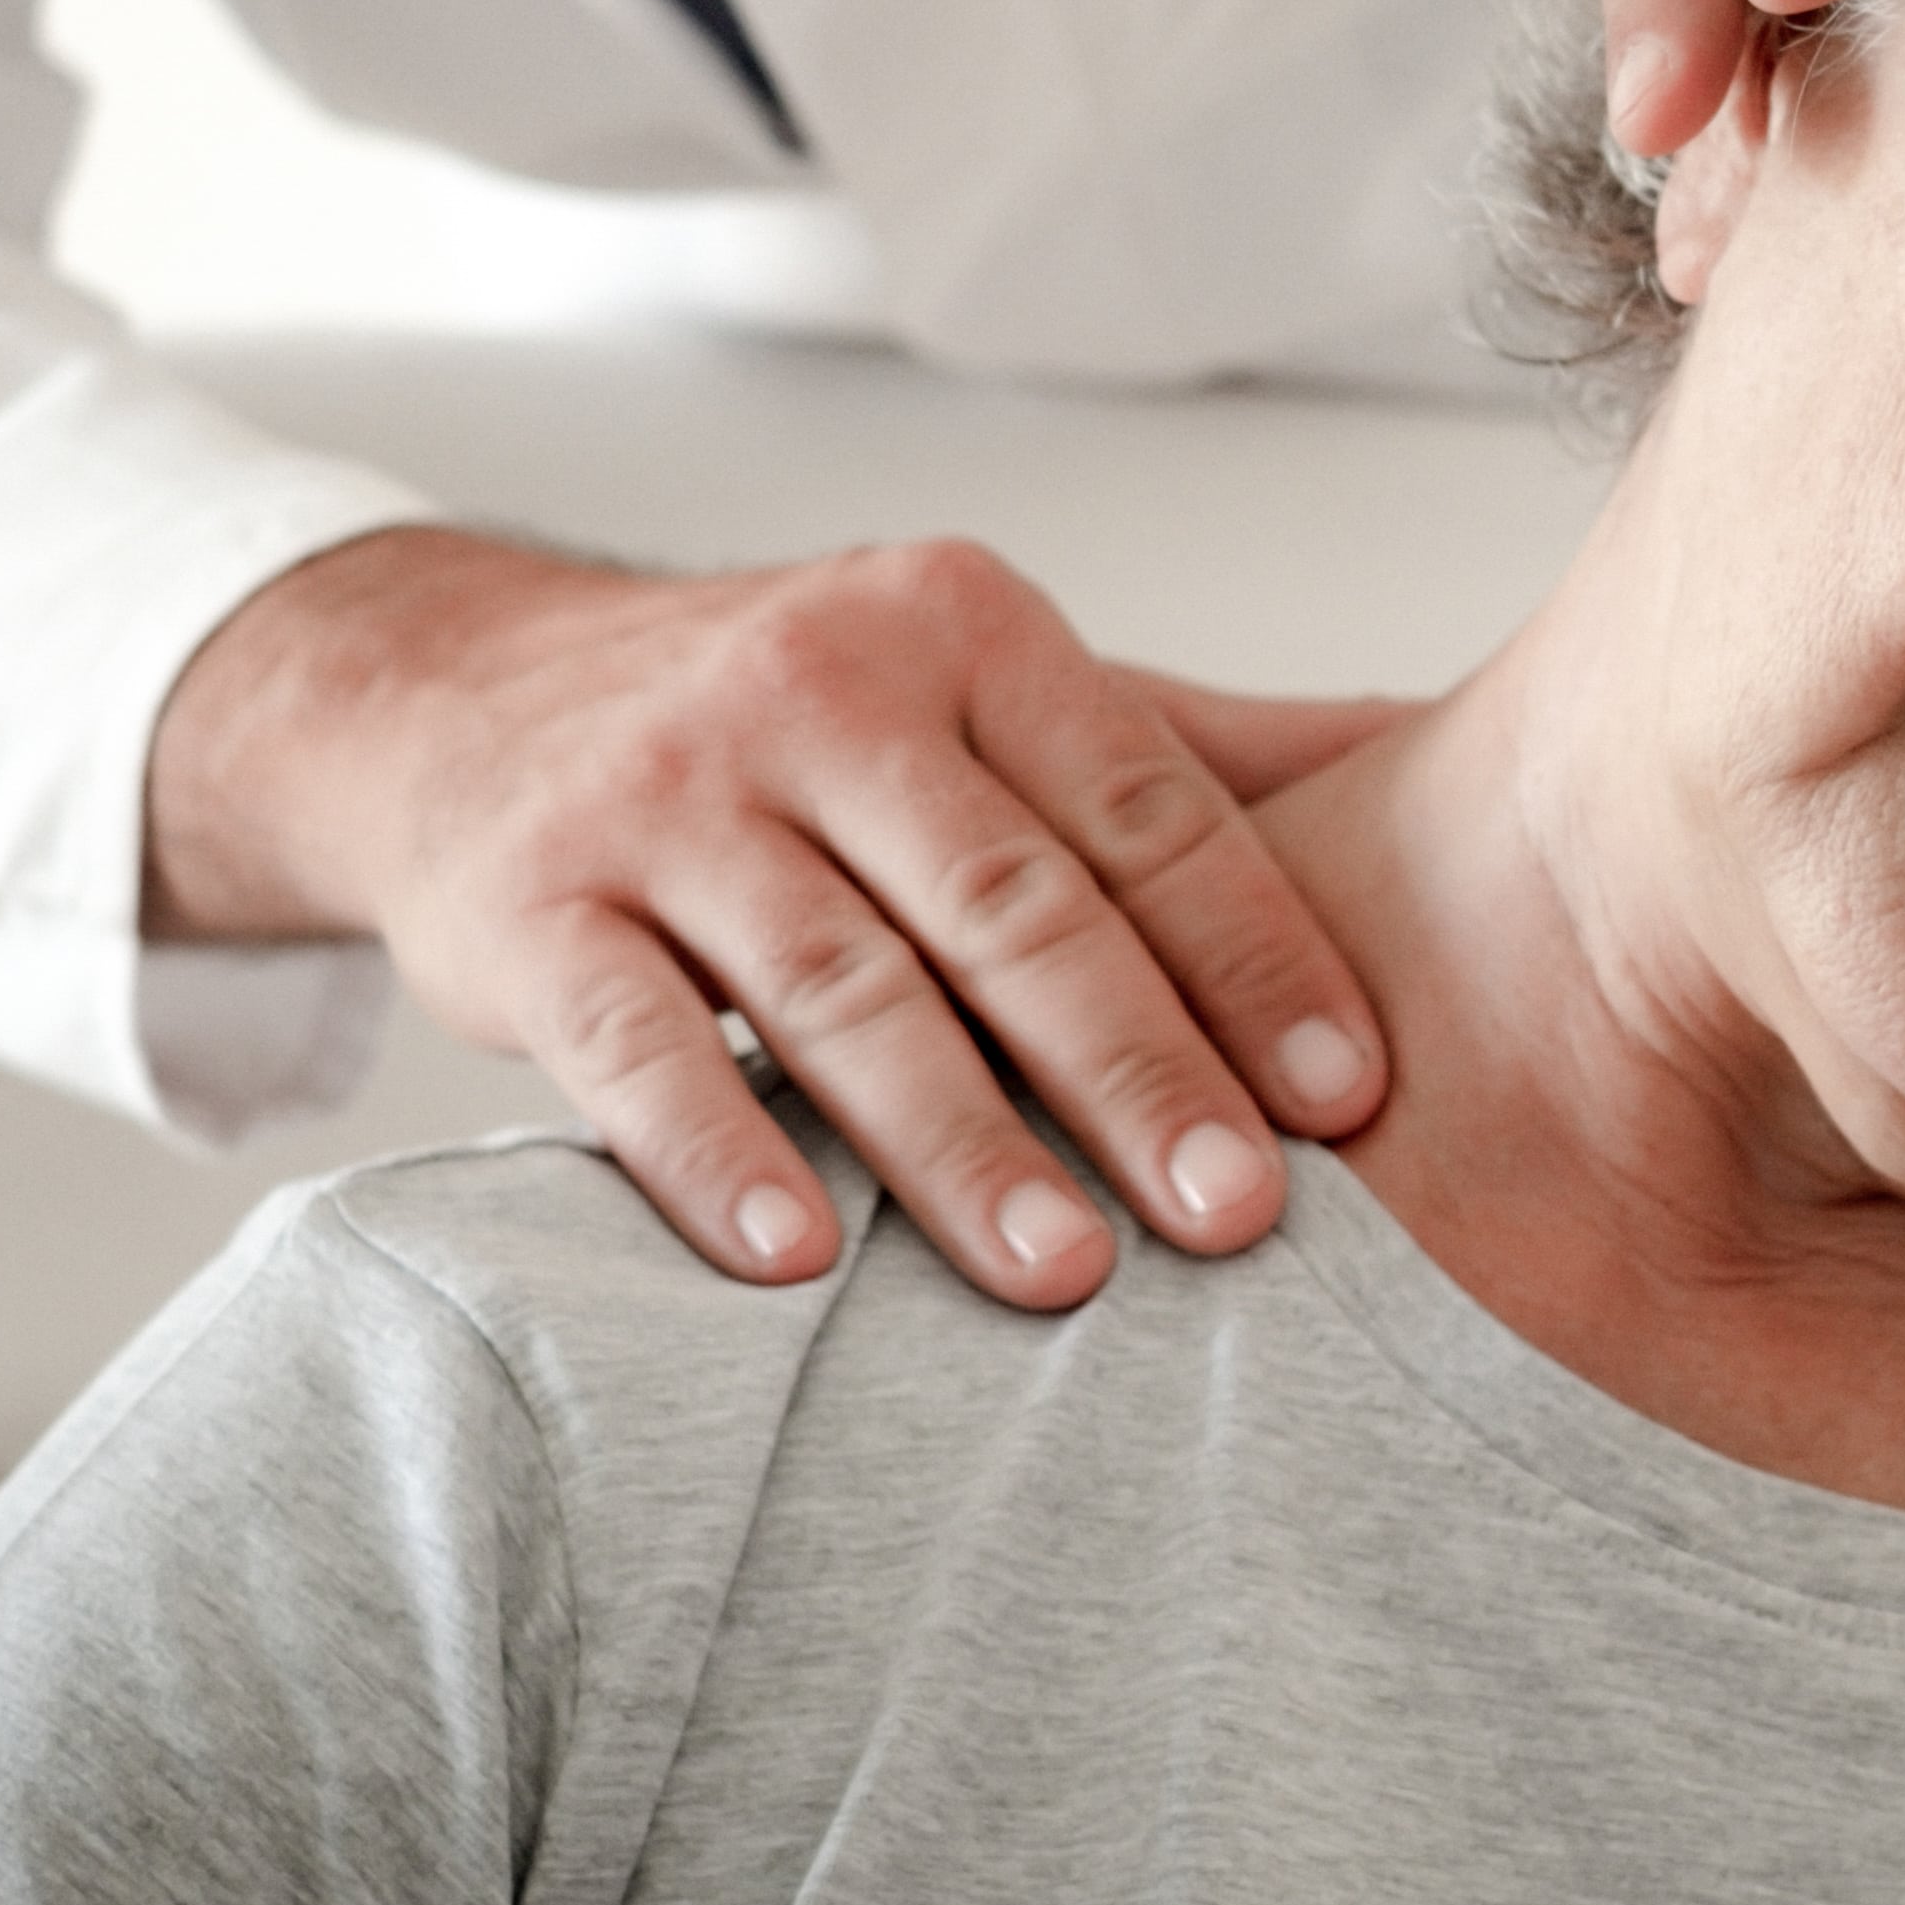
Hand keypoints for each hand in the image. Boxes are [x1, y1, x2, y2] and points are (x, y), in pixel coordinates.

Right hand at [146, 524, 1404, 1305]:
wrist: (462, 692)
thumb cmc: (786, 718)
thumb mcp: (979, 685)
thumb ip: (1190, 752)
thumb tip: (1442, 769)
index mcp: (960, 627)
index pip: (1139, 803)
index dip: (1253, 950)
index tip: (1356, 1096)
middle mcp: (814, 687)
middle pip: (1006, 903)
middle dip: (1136, 1067)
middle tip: (1244, 1219)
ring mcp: (661, 794)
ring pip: (837, 983)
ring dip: (957, 1140)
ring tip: (1067, 1277)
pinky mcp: (528, 905)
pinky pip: (630, 1041)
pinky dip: (712, 1151)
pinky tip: (797, 1260)